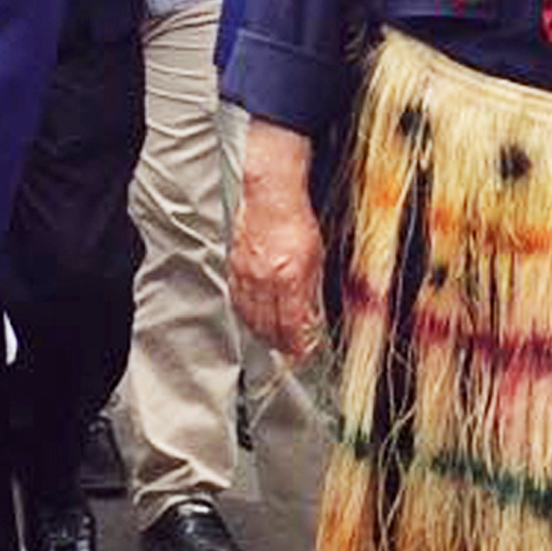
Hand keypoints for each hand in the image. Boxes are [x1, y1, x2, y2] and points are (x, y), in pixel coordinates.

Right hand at [232, 121, 324, 358]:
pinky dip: (245, 315)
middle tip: (288, 351)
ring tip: (271, 340)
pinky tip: (251, 319)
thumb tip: (311, 317)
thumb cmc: (296, 221)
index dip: (297, 344)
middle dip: (279, 343)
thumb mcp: (316, 257)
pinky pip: (238, 300)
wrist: (269, 197)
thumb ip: (311, 291)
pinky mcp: (235, 268)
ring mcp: (246, 275)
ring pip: (250, 316)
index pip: (291, 324)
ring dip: (261, 333)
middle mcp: (265, 280)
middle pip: (268, 325)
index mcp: (289, 277)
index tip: (303, 353)